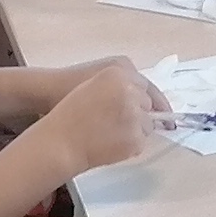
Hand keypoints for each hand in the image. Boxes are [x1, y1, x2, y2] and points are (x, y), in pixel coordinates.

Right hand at [43, 57, 160, 172]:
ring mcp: (134, 114)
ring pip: (148, 124)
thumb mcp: (92, 85)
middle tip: (122, 122)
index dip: (147, 97)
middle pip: (147, 103)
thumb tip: (139, 98)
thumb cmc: (70, 110)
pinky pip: (142, 141)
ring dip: (137, 129)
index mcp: (118, 73)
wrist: (61, 138)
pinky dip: (132, 143)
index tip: (154, 107)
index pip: (145, 85)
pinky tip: (115, 143)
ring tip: (114, 134)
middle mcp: (129, 90)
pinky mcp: (135, 137)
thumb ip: (116, 85)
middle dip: (140, 112)